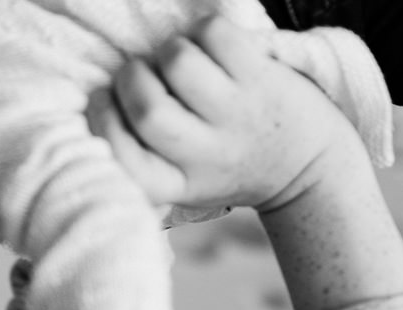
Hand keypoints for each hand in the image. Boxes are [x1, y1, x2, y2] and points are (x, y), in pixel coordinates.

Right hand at [87, 16, 354, 211]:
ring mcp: (236, 114)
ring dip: (168, 50)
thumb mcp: (183, 181)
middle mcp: (206, 155)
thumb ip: (144, 155)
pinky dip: (202, 31)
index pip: (124, 161)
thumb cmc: (226, 165)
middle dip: (132, 78)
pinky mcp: (261, 78)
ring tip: (178, 61)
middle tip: (141, 75)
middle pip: (148, 110)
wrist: (303, 166)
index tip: (103, 102)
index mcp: (178, 184)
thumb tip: (99, 98)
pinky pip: (213, 34)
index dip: (102, 121)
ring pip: (179, 62)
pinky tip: (209, 49)